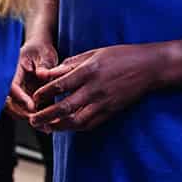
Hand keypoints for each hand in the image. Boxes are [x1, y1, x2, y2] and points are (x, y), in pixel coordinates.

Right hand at [6, 35, 57, 122]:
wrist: (40, 51)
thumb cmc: (42, 50)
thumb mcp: (45, 54)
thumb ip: (44, 64)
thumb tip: (42, 75)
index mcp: (14, 70)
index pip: (11, 85)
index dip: (20, 97)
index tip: (32, 106)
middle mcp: (13, 83)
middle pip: (9, 102)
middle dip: (22, 113)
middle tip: (38, 121)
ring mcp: (19, 92)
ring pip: (17, 110)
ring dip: (29, 119)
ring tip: (45, 128)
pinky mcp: (26, 99)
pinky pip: (27, 112)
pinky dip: (36, 119)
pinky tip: (48, 127)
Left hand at [28, 44, 161, 132]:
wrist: (149, 68)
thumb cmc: (121, 56)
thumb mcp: (93, 53)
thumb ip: (70, 64)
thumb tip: (48, 72)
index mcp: (89, 71)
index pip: (60, 86)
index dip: (44, 94)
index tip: (34, 98)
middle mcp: (95, 89)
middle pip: (65, 108)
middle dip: (46, 116)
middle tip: (32, 120)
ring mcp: (104, 103)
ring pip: (77, 121)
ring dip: (58, 127)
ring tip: (45, 127)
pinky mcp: (111, 112)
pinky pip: (90, 124)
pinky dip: (75, 127)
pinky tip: (65, 127)